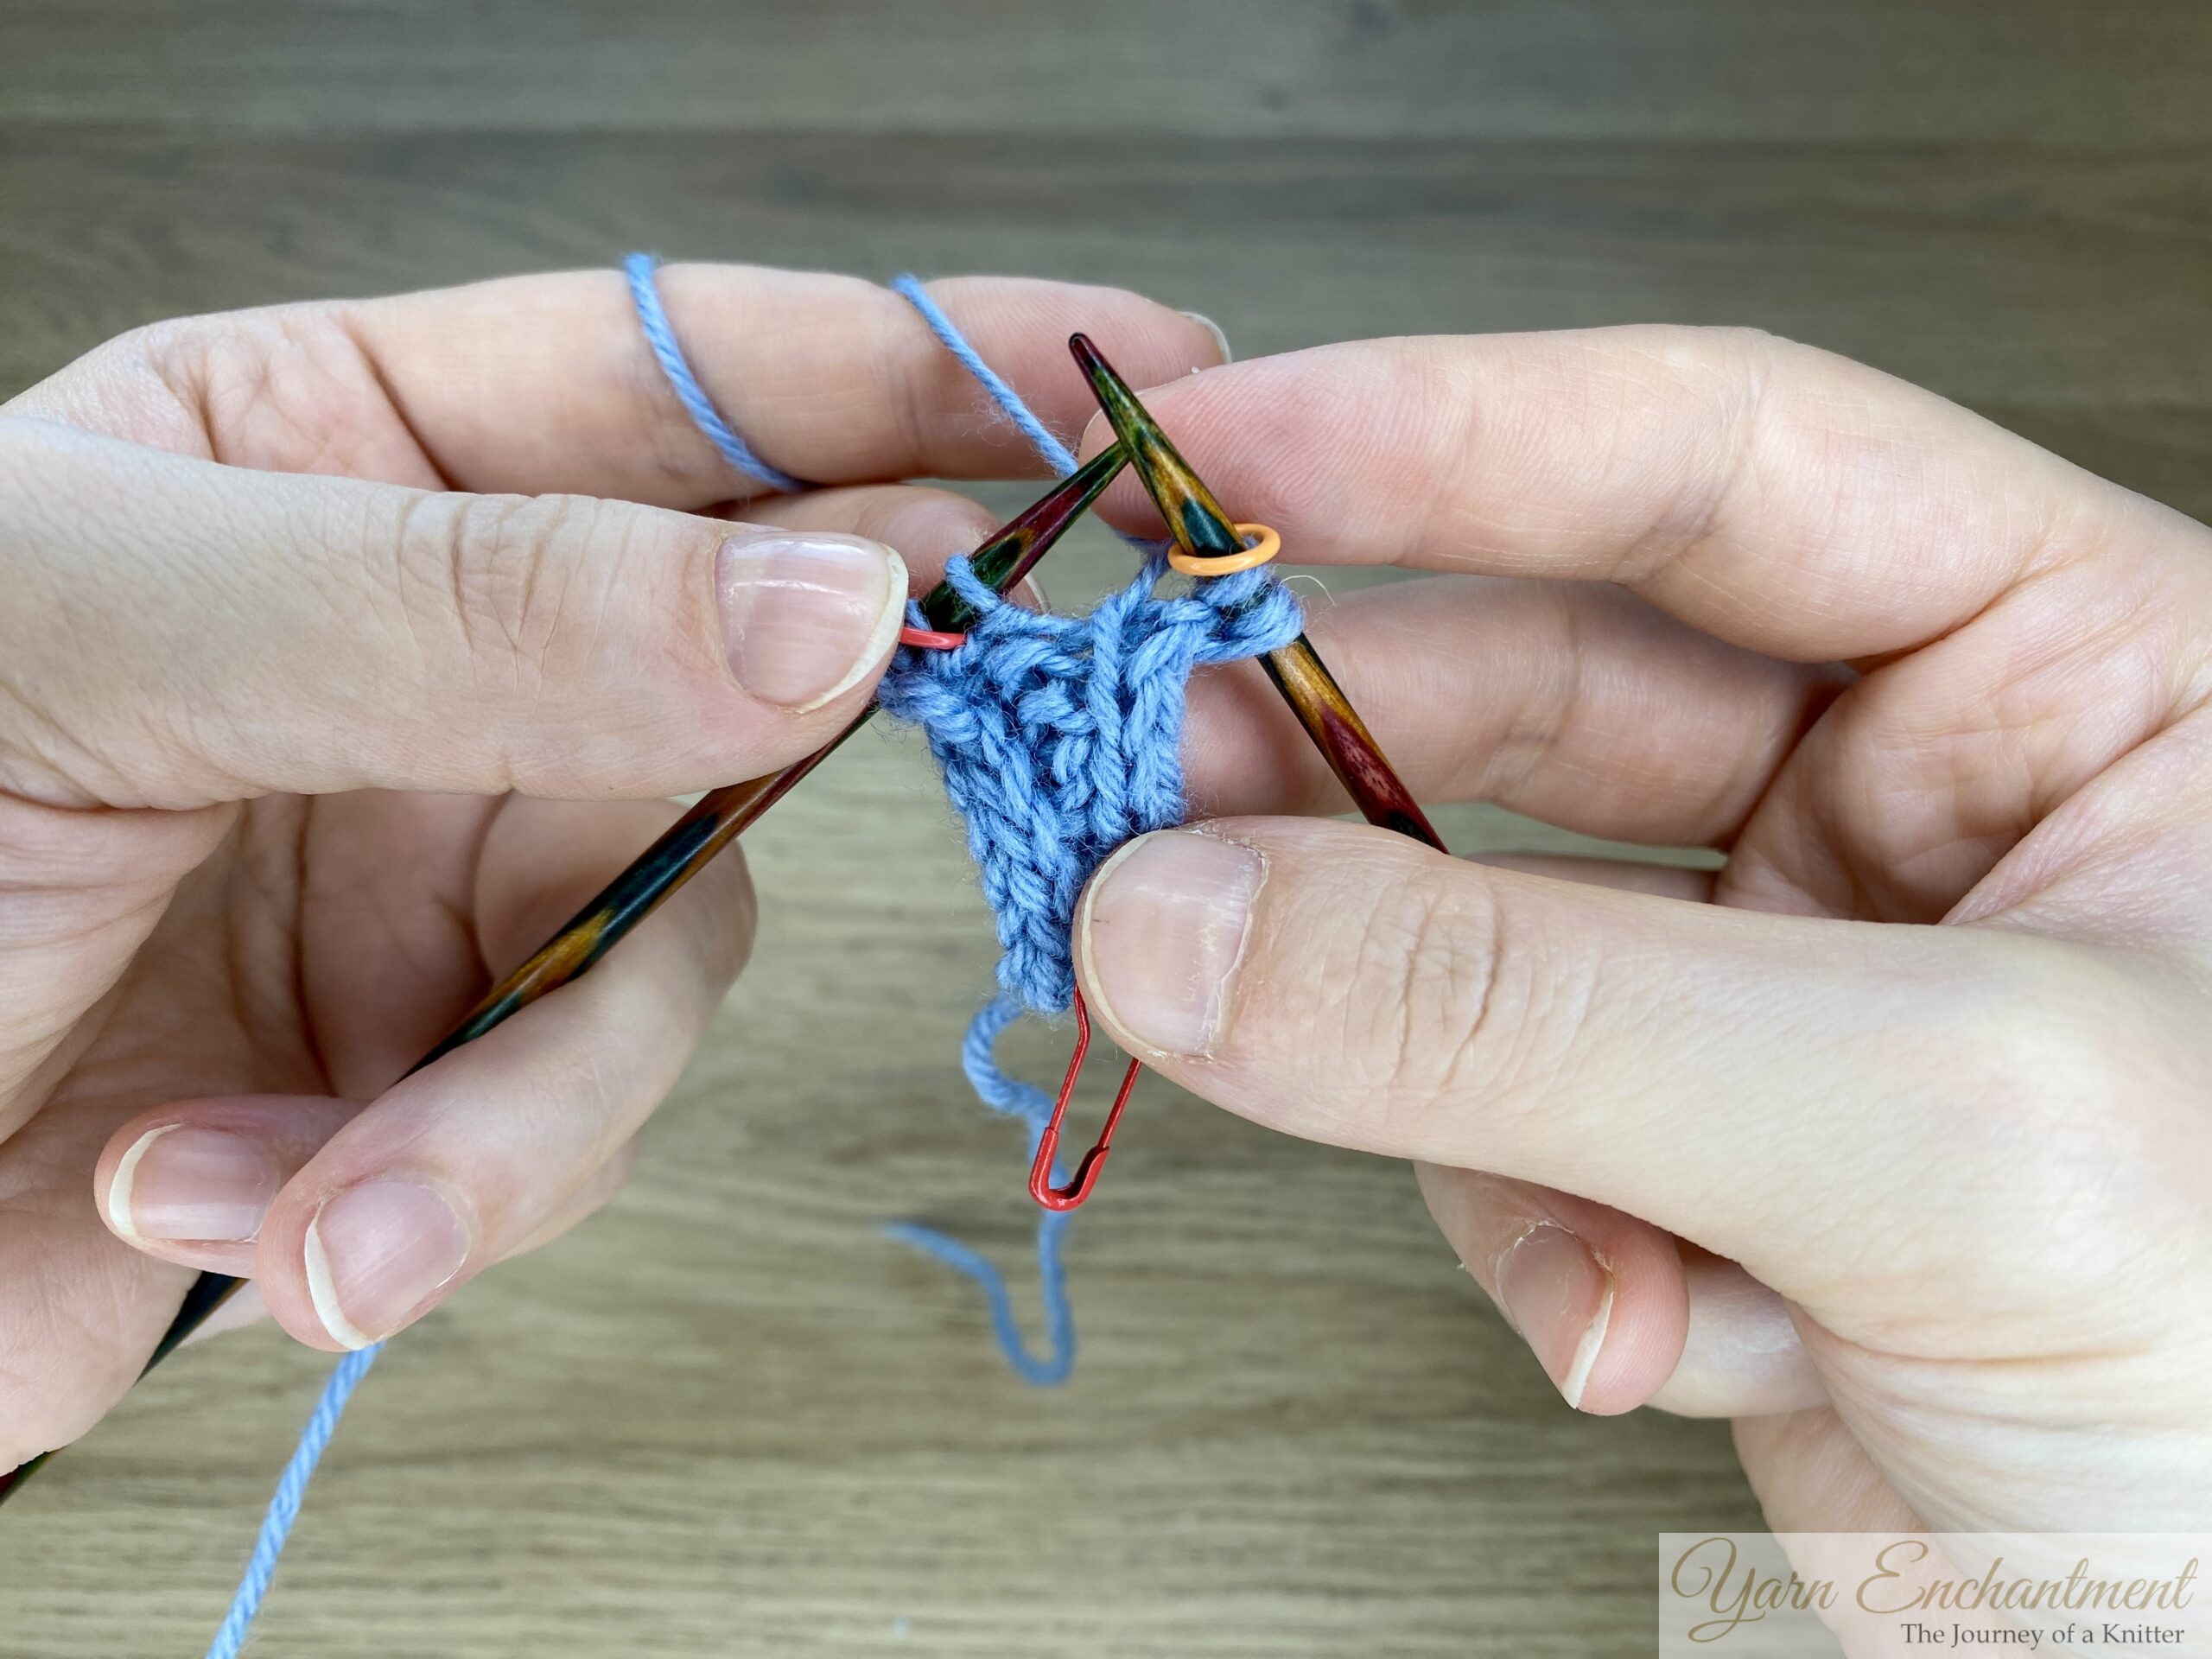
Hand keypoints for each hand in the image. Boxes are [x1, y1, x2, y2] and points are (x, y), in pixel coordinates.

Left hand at [0, 265, 1223, 1468]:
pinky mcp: (409, 1100)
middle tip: (1014, 741)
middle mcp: (427, 666)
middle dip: (842, 737)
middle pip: (749, 673)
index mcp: (334, 460)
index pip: (683, 378)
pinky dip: (410, 1210)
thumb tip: (835, 596)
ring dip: (513, 1111)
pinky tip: (230, 1217)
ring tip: (324, 1189)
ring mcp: (434, 886)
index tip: (1124, 384)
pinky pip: (540, 1150)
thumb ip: (485, 608)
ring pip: (667, 971)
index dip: (916, 367)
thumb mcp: (99, 630)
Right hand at [1071, 328, 2211, 1534]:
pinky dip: (1531, 1241)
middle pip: (1541, 692)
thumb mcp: (1941, 1140)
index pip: (1722, 464)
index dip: (1444, 434)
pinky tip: (1645, 1326)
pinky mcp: (1708, 1173)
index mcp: (2085, 676)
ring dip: (1412, 1040)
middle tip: (1142, 779)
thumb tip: (1196, 920)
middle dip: (1339, 758)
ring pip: (1479, 936)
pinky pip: (1501, 1140)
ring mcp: (1799, 999)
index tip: (1210, 455)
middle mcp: (1930, 814)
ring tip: (1341, 1085)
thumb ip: (1539, 1011)